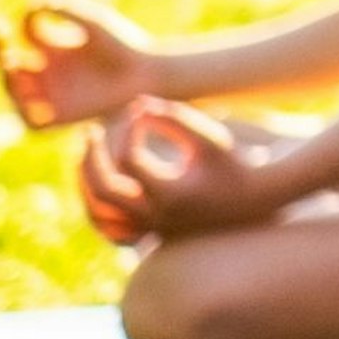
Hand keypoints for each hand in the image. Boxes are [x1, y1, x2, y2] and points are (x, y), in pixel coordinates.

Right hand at [0, 0, 157, 129]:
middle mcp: (51, 70)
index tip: (37, 8)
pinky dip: (25, 115)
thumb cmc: (125, 44)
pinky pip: (34, 123)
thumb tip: (35, 1)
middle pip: (11, 62)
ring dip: (7, 81)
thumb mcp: (94, 23)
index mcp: (57, 45)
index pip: (28, 31)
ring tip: (11, 64)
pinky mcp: (63, 116)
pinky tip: (25, 98)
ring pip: (16, 92)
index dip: (26, 17)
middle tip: (0, 36)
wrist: (148, 74)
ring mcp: (55, 93)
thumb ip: (66, 10)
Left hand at [87, 97, 279, 239]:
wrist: (252, 200)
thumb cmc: (233, 163)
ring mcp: (151, 228)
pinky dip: (97, 209)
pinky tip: (96, 183)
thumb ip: (173, 118)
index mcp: (171, 194)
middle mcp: (156, 217)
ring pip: (99, 215)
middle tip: (90, 132)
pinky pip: (111, 230)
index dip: (130, 129)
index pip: (129, 159)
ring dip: (85, 184)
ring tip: (86, 154)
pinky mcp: (150, 231)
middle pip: (104, 190)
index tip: (142, 112)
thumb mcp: (208, 136)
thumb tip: (138, 106)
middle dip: (90, 157)